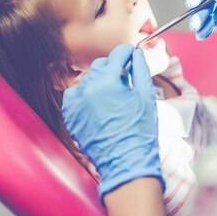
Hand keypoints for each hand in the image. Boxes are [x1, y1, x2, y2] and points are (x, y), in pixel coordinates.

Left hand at [62, 44, 163, 203]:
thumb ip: (141, 69)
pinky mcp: (70, 116)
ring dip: (99, 81)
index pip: (117, 54)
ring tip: (113, 95)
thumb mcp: (146, 96)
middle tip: (126, 78)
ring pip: (87, 79)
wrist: (126, 162)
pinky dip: (84, 95)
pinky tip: (97, 104)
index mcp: (107, 81)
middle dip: (114, 67)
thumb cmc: (139, 132)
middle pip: (101, 65)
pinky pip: (74, 95)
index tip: (131, 54)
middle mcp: (87, 88)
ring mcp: (76, 103)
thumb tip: (136, 54)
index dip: (127, 52)